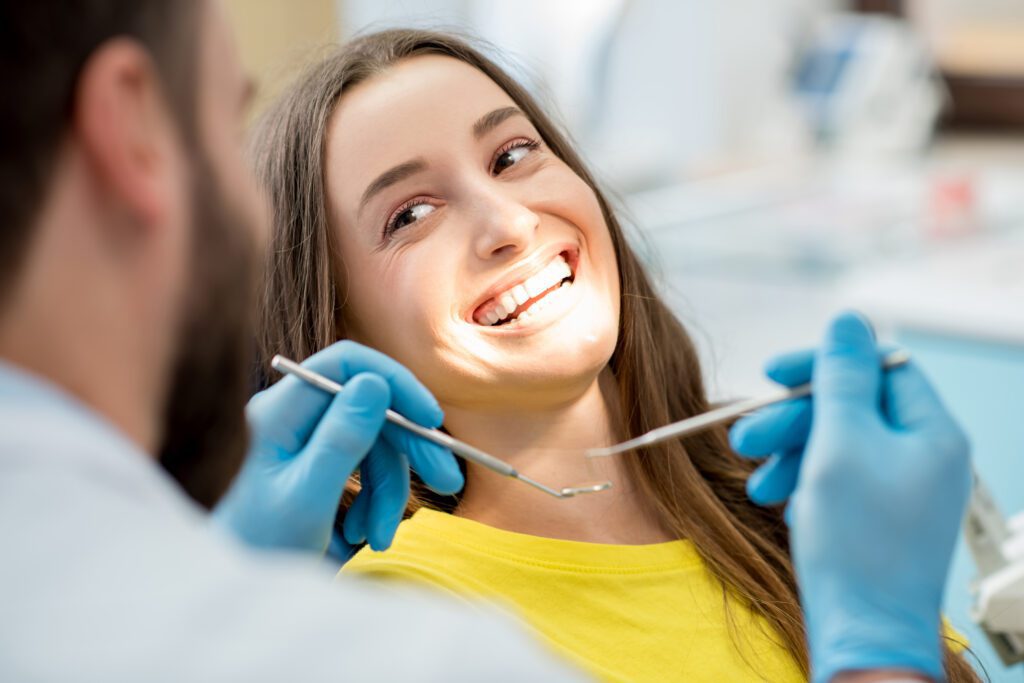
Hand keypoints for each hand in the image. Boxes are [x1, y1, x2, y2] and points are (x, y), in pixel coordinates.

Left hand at [214, 341, 462, 559]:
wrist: (236, 589)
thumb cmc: (260, 548)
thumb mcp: (308, 498)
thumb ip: (341, 440)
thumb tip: (376, 382)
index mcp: (279, 412)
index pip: (346, 364)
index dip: (395, 382)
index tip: (431, 419)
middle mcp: (292, 415)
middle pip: (370, 406)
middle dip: (408, 448)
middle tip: (448, 481)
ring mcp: (305, 438)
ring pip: (374, 443)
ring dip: (389, 491)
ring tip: (380, 538)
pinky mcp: (319, 463)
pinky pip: (365, 467)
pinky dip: (374, 501)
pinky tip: (362, 536)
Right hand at [729, 313, 971, 681]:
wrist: (863, 633)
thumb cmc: (857, 543)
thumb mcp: (841, 442)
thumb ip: (842, 376)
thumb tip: (848, 319)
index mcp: (931, 432)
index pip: (880, 367)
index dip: (823, 365)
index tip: (772, 374)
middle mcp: (923, 456)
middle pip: (851, 407)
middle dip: (792, 419)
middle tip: (745, 438)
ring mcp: (902, 488)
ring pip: (836, 443)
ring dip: (788, 453)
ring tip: (756, 483)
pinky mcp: (878, 516)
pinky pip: (836, 478)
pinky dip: (802, 482)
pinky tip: (780, 503)